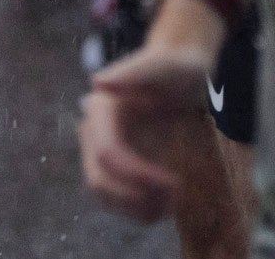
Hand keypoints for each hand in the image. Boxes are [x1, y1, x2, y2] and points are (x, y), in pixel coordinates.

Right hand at [79, 35, 215, 220]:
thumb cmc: (175, 66)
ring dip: (136, 209)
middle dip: (135, 197)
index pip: (108, 154)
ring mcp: (102, 149)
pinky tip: (166, 205)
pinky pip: (117, 196)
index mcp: (101, 110)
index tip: (173, 183)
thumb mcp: (163, 66)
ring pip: (105, 195)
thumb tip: (97, 83)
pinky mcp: (115, 163)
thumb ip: (132, 72)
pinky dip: (138, 209)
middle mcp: (94, 132)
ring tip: (174, 204)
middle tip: (176, 197)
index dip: (136, 175)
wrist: (179, 71)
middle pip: (100, 180)